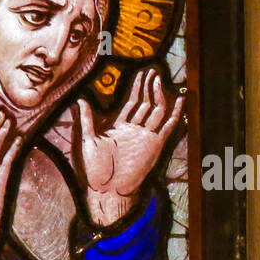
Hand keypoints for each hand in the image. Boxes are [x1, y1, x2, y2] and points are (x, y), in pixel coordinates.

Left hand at [74, 68, 183, 226]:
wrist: (107, 190)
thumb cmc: (95, 169)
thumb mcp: (88, 140)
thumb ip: (87, 119)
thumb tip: (81, 99)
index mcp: (120, 127)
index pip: (131, 102)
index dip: (136, 87)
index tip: (140, 72)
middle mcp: (135, 130)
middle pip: (145, 103)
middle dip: (148, 86)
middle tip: (152, 69)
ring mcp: (146, 137)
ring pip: (155, 110)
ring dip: (157, 95)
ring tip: (158, 78)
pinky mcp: (155, 145)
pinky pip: (168, 127)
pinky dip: (175, 114)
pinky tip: (179, 100)